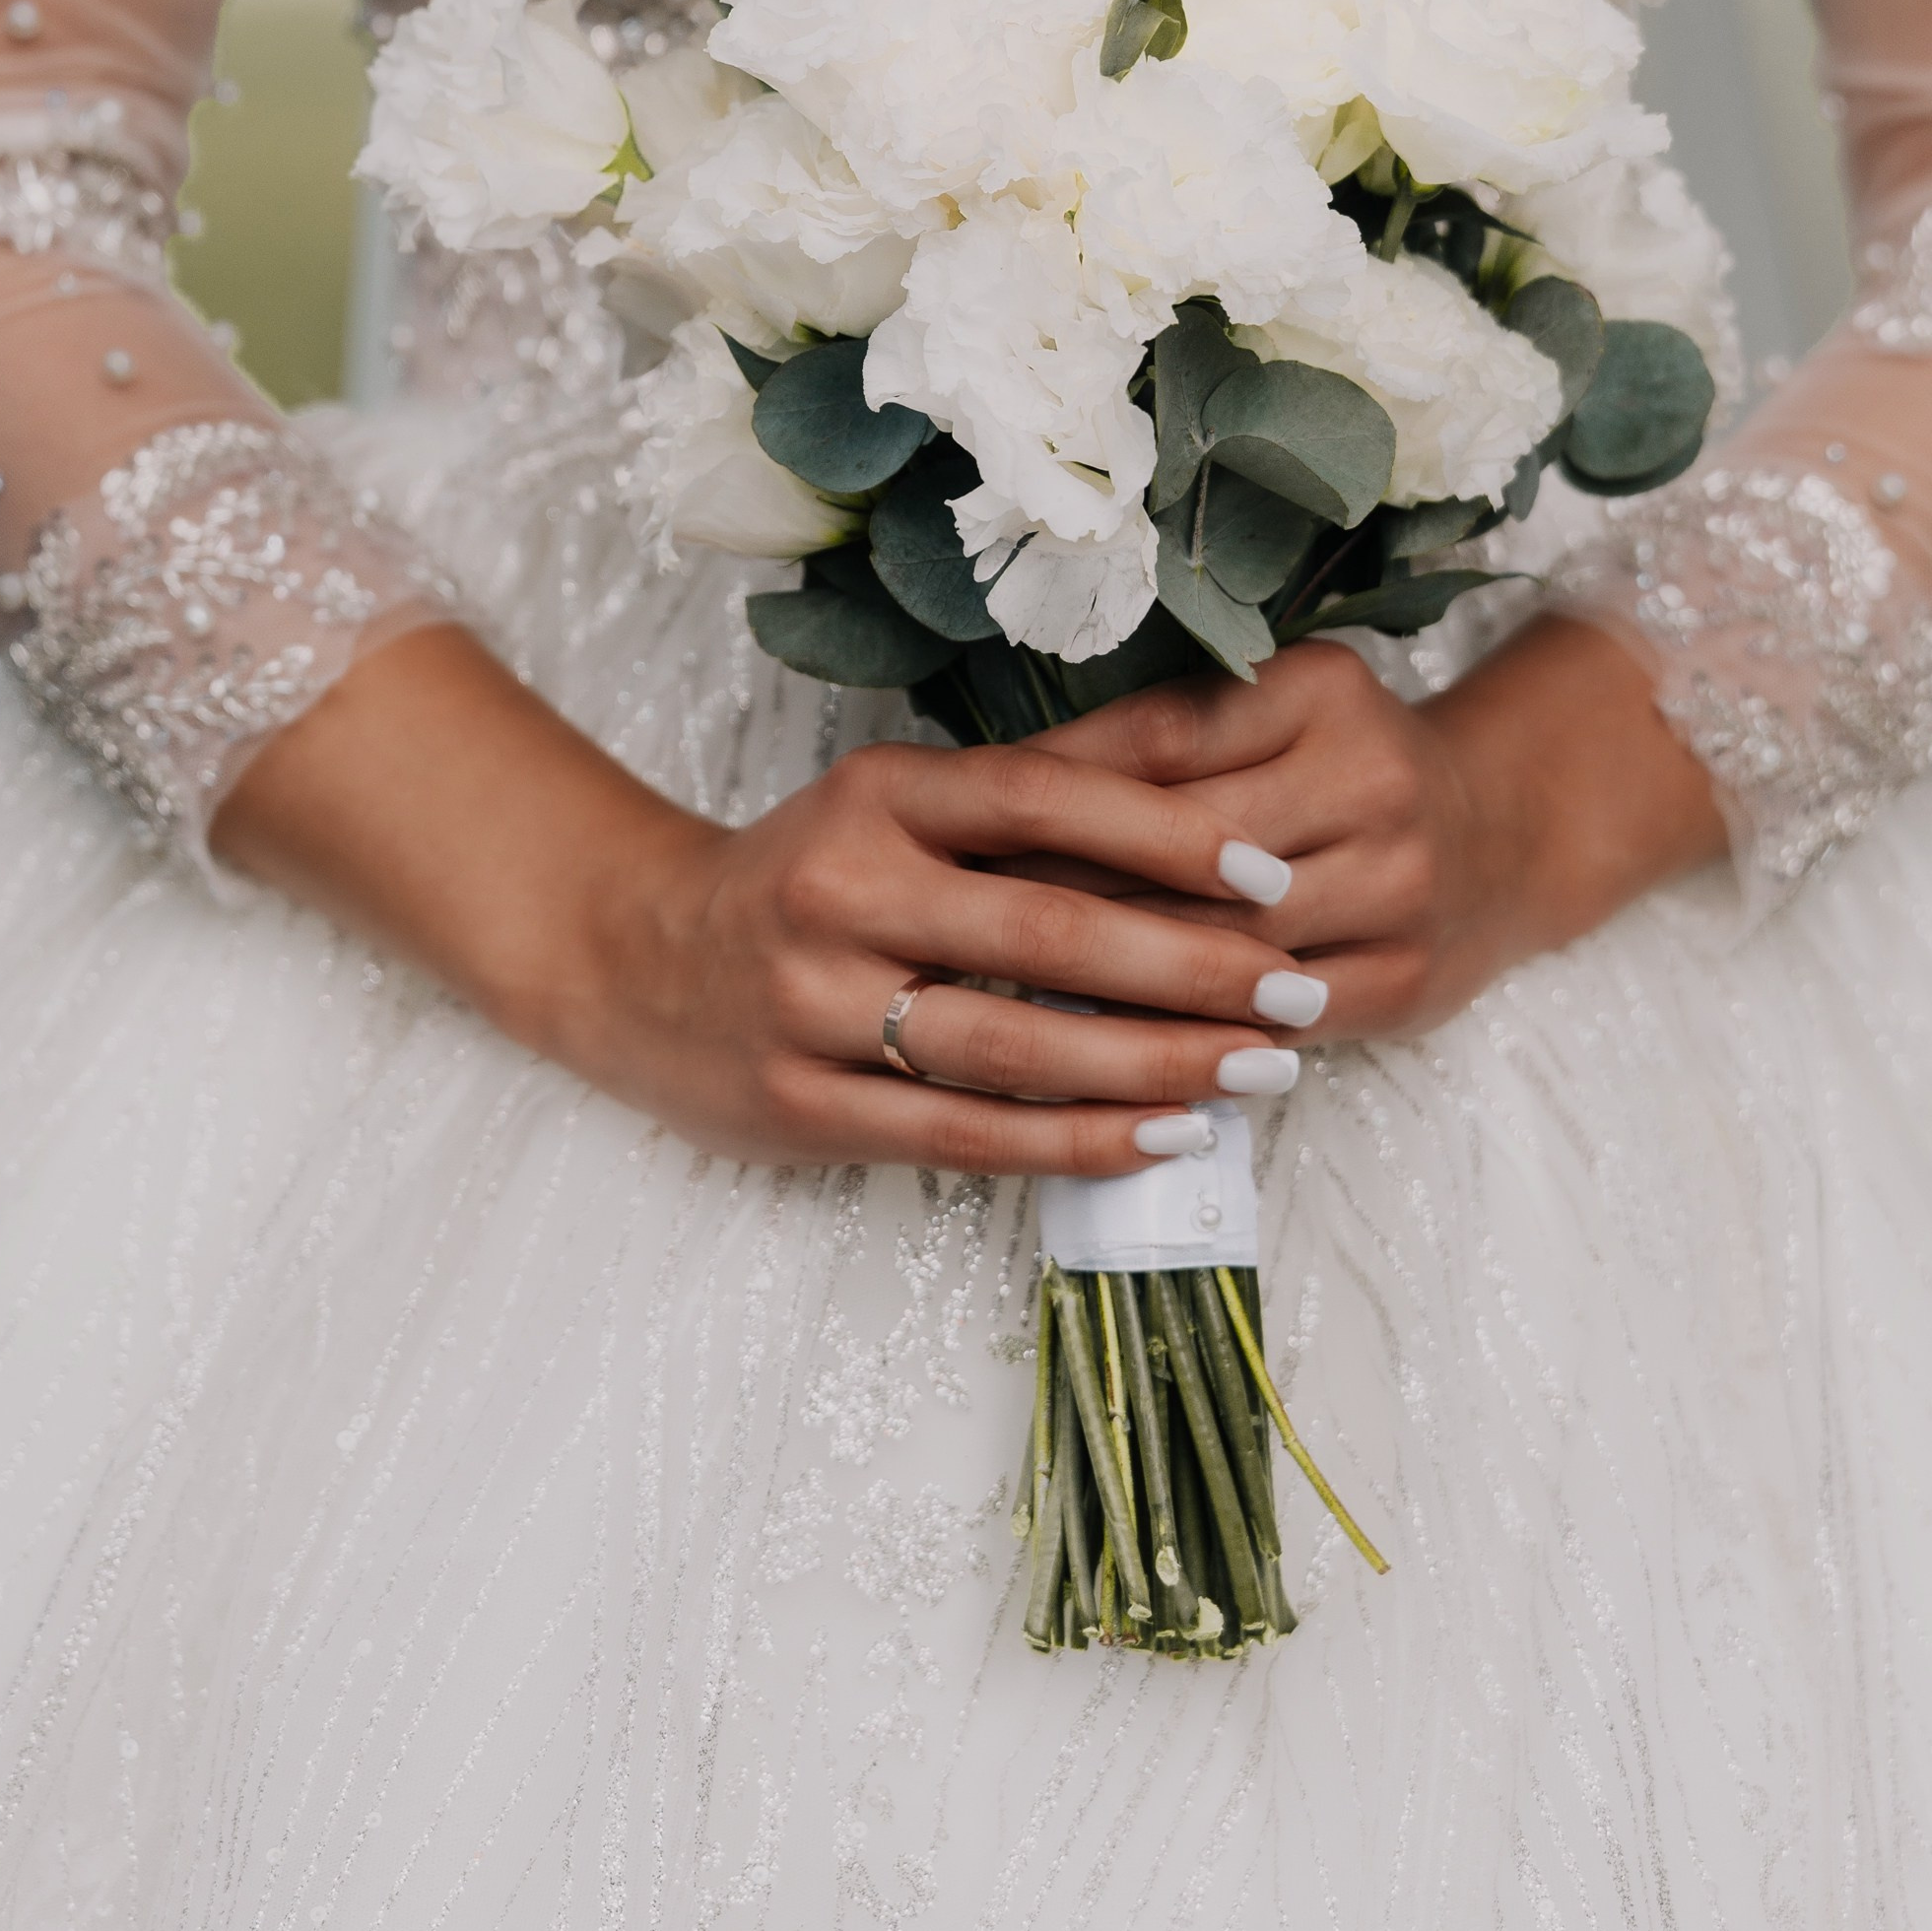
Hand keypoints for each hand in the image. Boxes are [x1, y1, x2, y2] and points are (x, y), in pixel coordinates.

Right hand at [216, 625, 1327, 1174]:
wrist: (633, 960)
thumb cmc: (808, 874)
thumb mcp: (890, 805)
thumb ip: (1022, 803)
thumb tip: (1202, 790)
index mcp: (877, 794)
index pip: (1043, 802)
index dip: (1167, 839)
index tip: (1272, 875)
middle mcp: (844, 890)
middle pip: (1048, 933)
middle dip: (1192, 967)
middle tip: (1298, 990)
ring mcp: (817, 1005)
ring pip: (1018, 1046)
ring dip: (1155, 1065)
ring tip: (1260, 1072)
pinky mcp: (808, 1107)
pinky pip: (970, 1131)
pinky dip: (1079, 1140)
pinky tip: (1165, 1136)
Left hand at [1021, 616, 1728, 1038]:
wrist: (1503, 834)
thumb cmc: (1342, 764)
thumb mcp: (1268, 710)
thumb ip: (1156, 737)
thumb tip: (994, 783)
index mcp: (1323, 693)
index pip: (1159, 743)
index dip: (1053, 788)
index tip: (960, 819)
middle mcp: (1371, 783)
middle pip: (1180, 852)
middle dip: (1060, 888)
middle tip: (954, 915)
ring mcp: (1397, 889)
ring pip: (1217, 946)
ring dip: (1105, 975)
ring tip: (1000, 988)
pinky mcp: (1401, 982)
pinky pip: (1264, 1023)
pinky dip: (1177, 1035)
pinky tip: (1096, 1045)